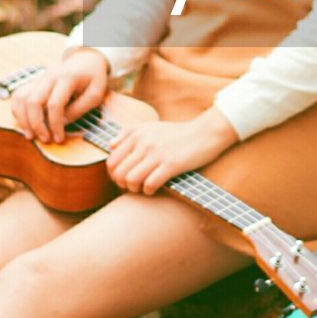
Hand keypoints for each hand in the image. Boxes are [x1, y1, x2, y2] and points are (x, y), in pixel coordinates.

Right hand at [10, 46, 109, 143]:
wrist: (85, 60)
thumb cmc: (93, 78)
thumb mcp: (96, 94)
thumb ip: (79, 109)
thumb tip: (62, 123)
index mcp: (67, 78)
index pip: (55, 104)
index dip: (55, 125)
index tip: (59, 138)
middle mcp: (49, 76)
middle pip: (33, 101)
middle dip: (36, 124)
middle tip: (45, 139)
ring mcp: (39, 78)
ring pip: (21, 98)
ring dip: (23, 119)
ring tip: (31, 135)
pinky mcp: (34, 82)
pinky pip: (18, 96)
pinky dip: (17, 111)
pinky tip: (25, 123)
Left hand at [106, 106, 238, 194]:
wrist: (205, 133)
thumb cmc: (177, 133)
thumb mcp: (151, 126)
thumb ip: (129, 132)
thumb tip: (111, 145)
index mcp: (136, 134)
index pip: (111, 161)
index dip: (114, 175)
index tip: (124, 178)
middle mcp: (144, 143)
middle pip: (119, 173)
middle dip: (123, 184)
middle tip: (133, 186)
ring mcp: (157, 154)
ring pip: (131, 180)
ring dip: (134, 189)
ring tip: (142, 188)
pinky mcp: (171, 164)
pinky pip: (149, 184)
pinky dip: (148, 191)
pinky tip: (154, 188)